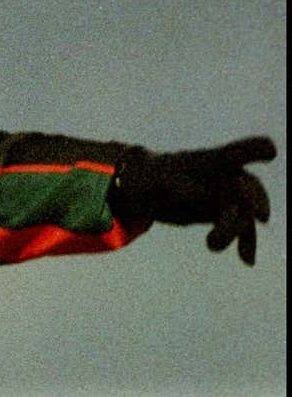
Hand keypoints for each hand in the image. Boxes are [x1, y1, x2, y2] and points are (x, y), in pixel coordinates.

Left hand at [110, 137, 275, 264]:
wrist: (141, 191)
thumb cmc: (146, 179)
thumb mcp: (151, 182)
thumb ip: (170, 183)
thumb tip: (196, 192)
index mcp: (205, 162)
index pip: (234, 153)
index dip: (254, 150)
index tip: (270, 153)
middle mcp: (221, 176)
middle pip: (248, 185)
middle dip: (256, 199)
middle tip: (259, 217)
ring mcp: (224, 195)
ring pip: (244, 212)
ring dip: (236, 231)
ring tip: (210, 244)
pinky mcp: (222, 213)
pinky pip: (242, 228)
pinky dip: (246, 243)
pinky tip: (247, 260)